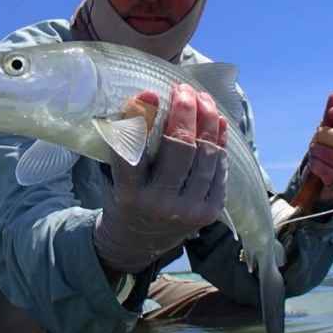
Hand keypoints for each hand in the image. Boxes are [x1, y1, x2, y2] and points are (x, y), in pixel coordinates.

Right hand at [93, 84, 228, 272]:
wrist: (137, 242)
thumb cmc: (122, 197)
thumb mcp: (112, 175)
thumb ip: (123, 145)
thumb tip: (140, 99)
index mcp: (128, 194)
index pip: (134, 151)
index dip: (142, 119)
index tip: (150, 92)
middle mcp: (159, 204)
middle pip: (179, 148)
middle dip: (184, 112)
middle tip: (183, 89)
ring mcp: (188, 210)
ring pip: (205, 156)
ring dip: (207, 120)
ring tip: (203, 98)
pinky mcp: (209, 212)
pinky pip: (219, 169)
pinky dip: (220, 141)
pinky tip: (218, 120)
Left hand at [305, 93, 332, 202]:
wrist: (323, 180)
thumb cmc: (331, 149)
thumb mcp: (330, 130)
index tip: (332, 112)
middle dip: (326, 136)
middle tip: (317, 135)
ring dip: (318, 151)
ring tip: (314, 149)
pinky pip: (327, 172)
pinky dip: (316, 165)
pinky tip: (314, 163)